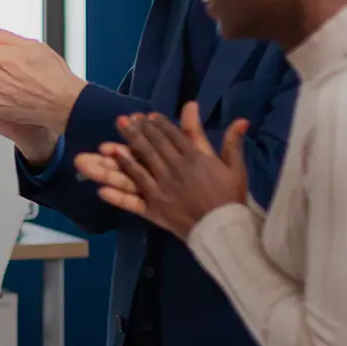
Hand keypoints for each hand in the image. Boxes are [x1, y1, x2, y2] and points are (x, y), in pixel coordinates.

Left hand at [76, 103, 247, 238]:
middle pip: (152, 145)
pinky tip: (105, 177)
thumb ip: (232, 142)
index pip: (172, 135)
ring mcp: (162, 188)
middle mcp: (175, 169)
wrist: (225, 229)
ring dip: (124, 149)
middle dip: (137, 130)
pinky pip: (133, 193)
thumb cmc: (230, 198)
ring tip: (112, 138)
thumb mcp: (234, 167)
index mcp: (194, 158)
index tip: (147, 116)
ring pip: (139, 163)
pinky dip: (119, 184)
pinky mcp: (154, 206)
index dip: (157, 124)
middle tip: (124, 119)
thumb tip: (241, 119)